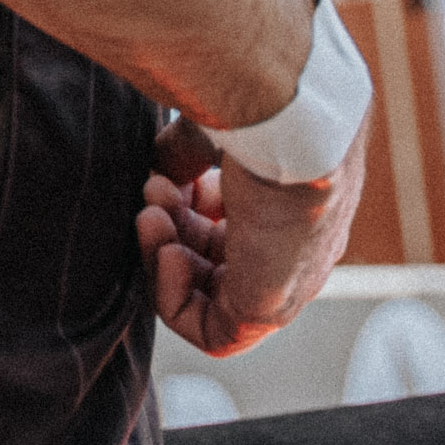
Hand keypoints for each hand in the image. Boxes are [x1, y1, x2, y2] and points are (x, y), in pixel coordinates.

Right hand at [142, 118, 365, 358]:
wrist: (292, 122)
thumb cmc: (263, 112)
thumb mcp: (215, 130)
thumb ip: (185, 154)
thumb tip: (159, 174)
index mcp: (292, 201)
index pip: (233, 222)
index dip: (188, 203)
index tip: (167, 174)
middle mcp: (294, 245)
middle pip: (217, 258)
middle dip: (171, 228)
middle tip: (151, 194)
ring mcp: (286, 280)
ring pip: (210, 293)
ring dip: (164, 258)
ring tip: (151, 216)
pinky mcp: (270, 309)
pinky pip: (214, 333)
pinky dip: (174, 299)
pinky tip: (166, 253)